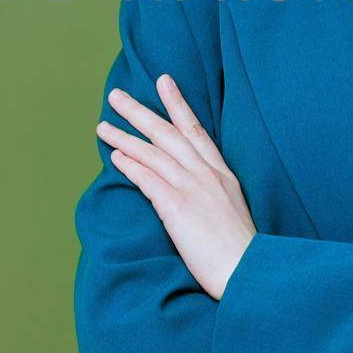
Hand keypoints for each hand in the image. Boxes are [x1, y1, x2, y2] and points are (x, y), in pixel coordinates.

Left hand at [97, 74, 256, 299]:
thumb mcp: (232, 210)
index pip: (195, 130)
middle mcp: (207, 174)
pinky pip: (149, 179)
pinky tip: (115, 157)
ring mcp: (192, 188)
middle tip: (116, 95)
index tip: (163, 81)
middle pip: (167, 133)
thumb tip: (191, 189)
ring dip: (124, 137)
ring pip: (153, 153)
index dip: (177, 104)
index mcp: (222, 174)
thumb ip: (212, 192)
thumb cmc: (240, 251)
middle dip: (139, 111)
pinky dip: (131, 166)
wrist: (249, 271)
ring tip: (103, 126)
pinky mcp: (178, 207)